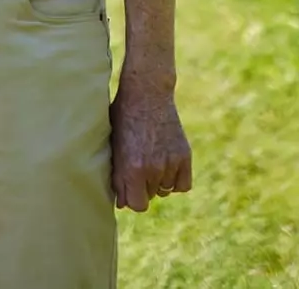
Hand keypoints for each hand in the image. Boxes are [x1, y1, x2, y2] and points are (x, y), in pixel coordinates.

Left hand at [109, 77, 191, 211]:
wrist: (147, 94)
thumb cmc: (123, 119)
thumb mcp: (114, 147)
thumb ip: (117, 177)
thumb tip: (122, 204)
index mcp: (132, 169)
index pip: (137, 205)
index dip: (132, 197)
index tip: (129, 187)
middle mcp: (152, 169)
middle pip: (150, 196)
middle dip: (143, 186)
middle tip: (139, 164)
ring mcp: (170, 162)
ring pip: (165, 190)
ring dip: (159, 181)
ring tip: (151, 159)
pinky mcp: (184, 155)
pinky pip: (183, 185)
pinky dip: (176, 180)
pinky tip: (167, 166)